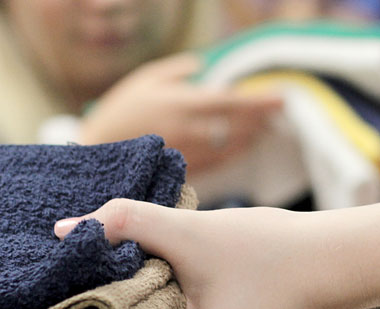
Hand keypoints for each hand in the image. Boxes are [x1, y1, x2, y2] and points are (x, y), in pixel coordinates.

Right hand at [78, 52, 282, 175]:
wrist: (97, 152)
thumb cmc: (120, 110)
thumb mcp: (145, 79)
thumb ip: (176, 70)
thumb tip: (200, 65)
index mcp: (182, 104)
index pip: (231, 102)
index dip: (259, 102)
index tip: (282, 98)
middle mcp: (190, 129)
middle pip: (237, 126)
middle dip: (260, 119)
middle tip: (278, 112)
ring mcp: (188, 153)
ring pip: (231, 145)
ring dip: (251, 136)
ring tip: (265, 128)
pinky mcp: (183, 171)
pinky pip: (218, 162)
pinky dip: (234, 152)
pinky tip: (242, 146)